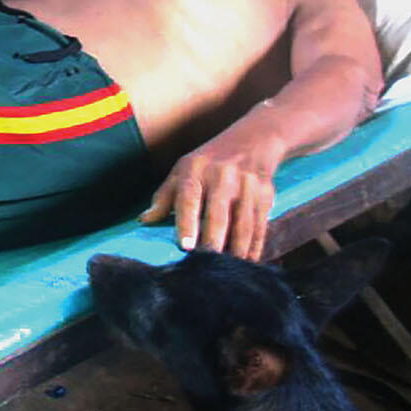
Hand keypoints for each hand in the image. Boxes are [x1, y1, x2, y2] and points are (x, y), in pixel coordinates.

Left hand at [138, 130, 285, 260]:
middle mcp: (223, 177)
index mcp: (196, 170)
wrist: (253, 140)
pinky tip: (247, 262)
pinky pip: (259, 226)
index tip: (185, 247)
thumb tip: (144, 221)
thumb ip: (164, 197)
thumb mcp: (182, 170)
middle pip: (218, 215)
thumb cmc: (209, 162)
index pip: (189, 197)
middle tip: (206, 267)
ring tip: (227, 270)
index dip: (186, 223)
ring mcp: (247, 186)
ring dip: (236, 250)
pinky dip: (254, 247)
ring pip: (243, 224)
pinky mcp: (265, 196)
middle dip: (213, 243)